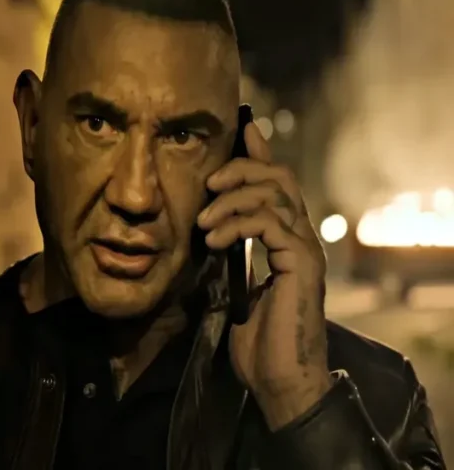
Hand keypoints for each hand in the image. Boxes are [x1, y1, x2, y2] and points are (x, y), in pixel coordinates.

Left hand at [196, 121, 332, 430]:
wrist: (278, 377)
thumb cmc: (256, 338)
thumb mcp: (233, 285)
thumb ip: (229, 254)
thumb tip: (206, 231)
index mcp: (286, 238)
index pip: (276, 183)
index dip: (258, 154)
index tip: (241, 130)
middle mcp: (301, 236)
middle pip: (279, 177)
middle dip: (241, 168)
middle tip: (209, 182)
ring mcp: (304, 248)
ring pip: (275, 194)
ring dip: (232, 199)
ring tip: (203, 222)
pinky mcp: (301, 262)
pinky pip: (270, 222)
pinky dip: (237, 223)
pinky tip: (213, 240)